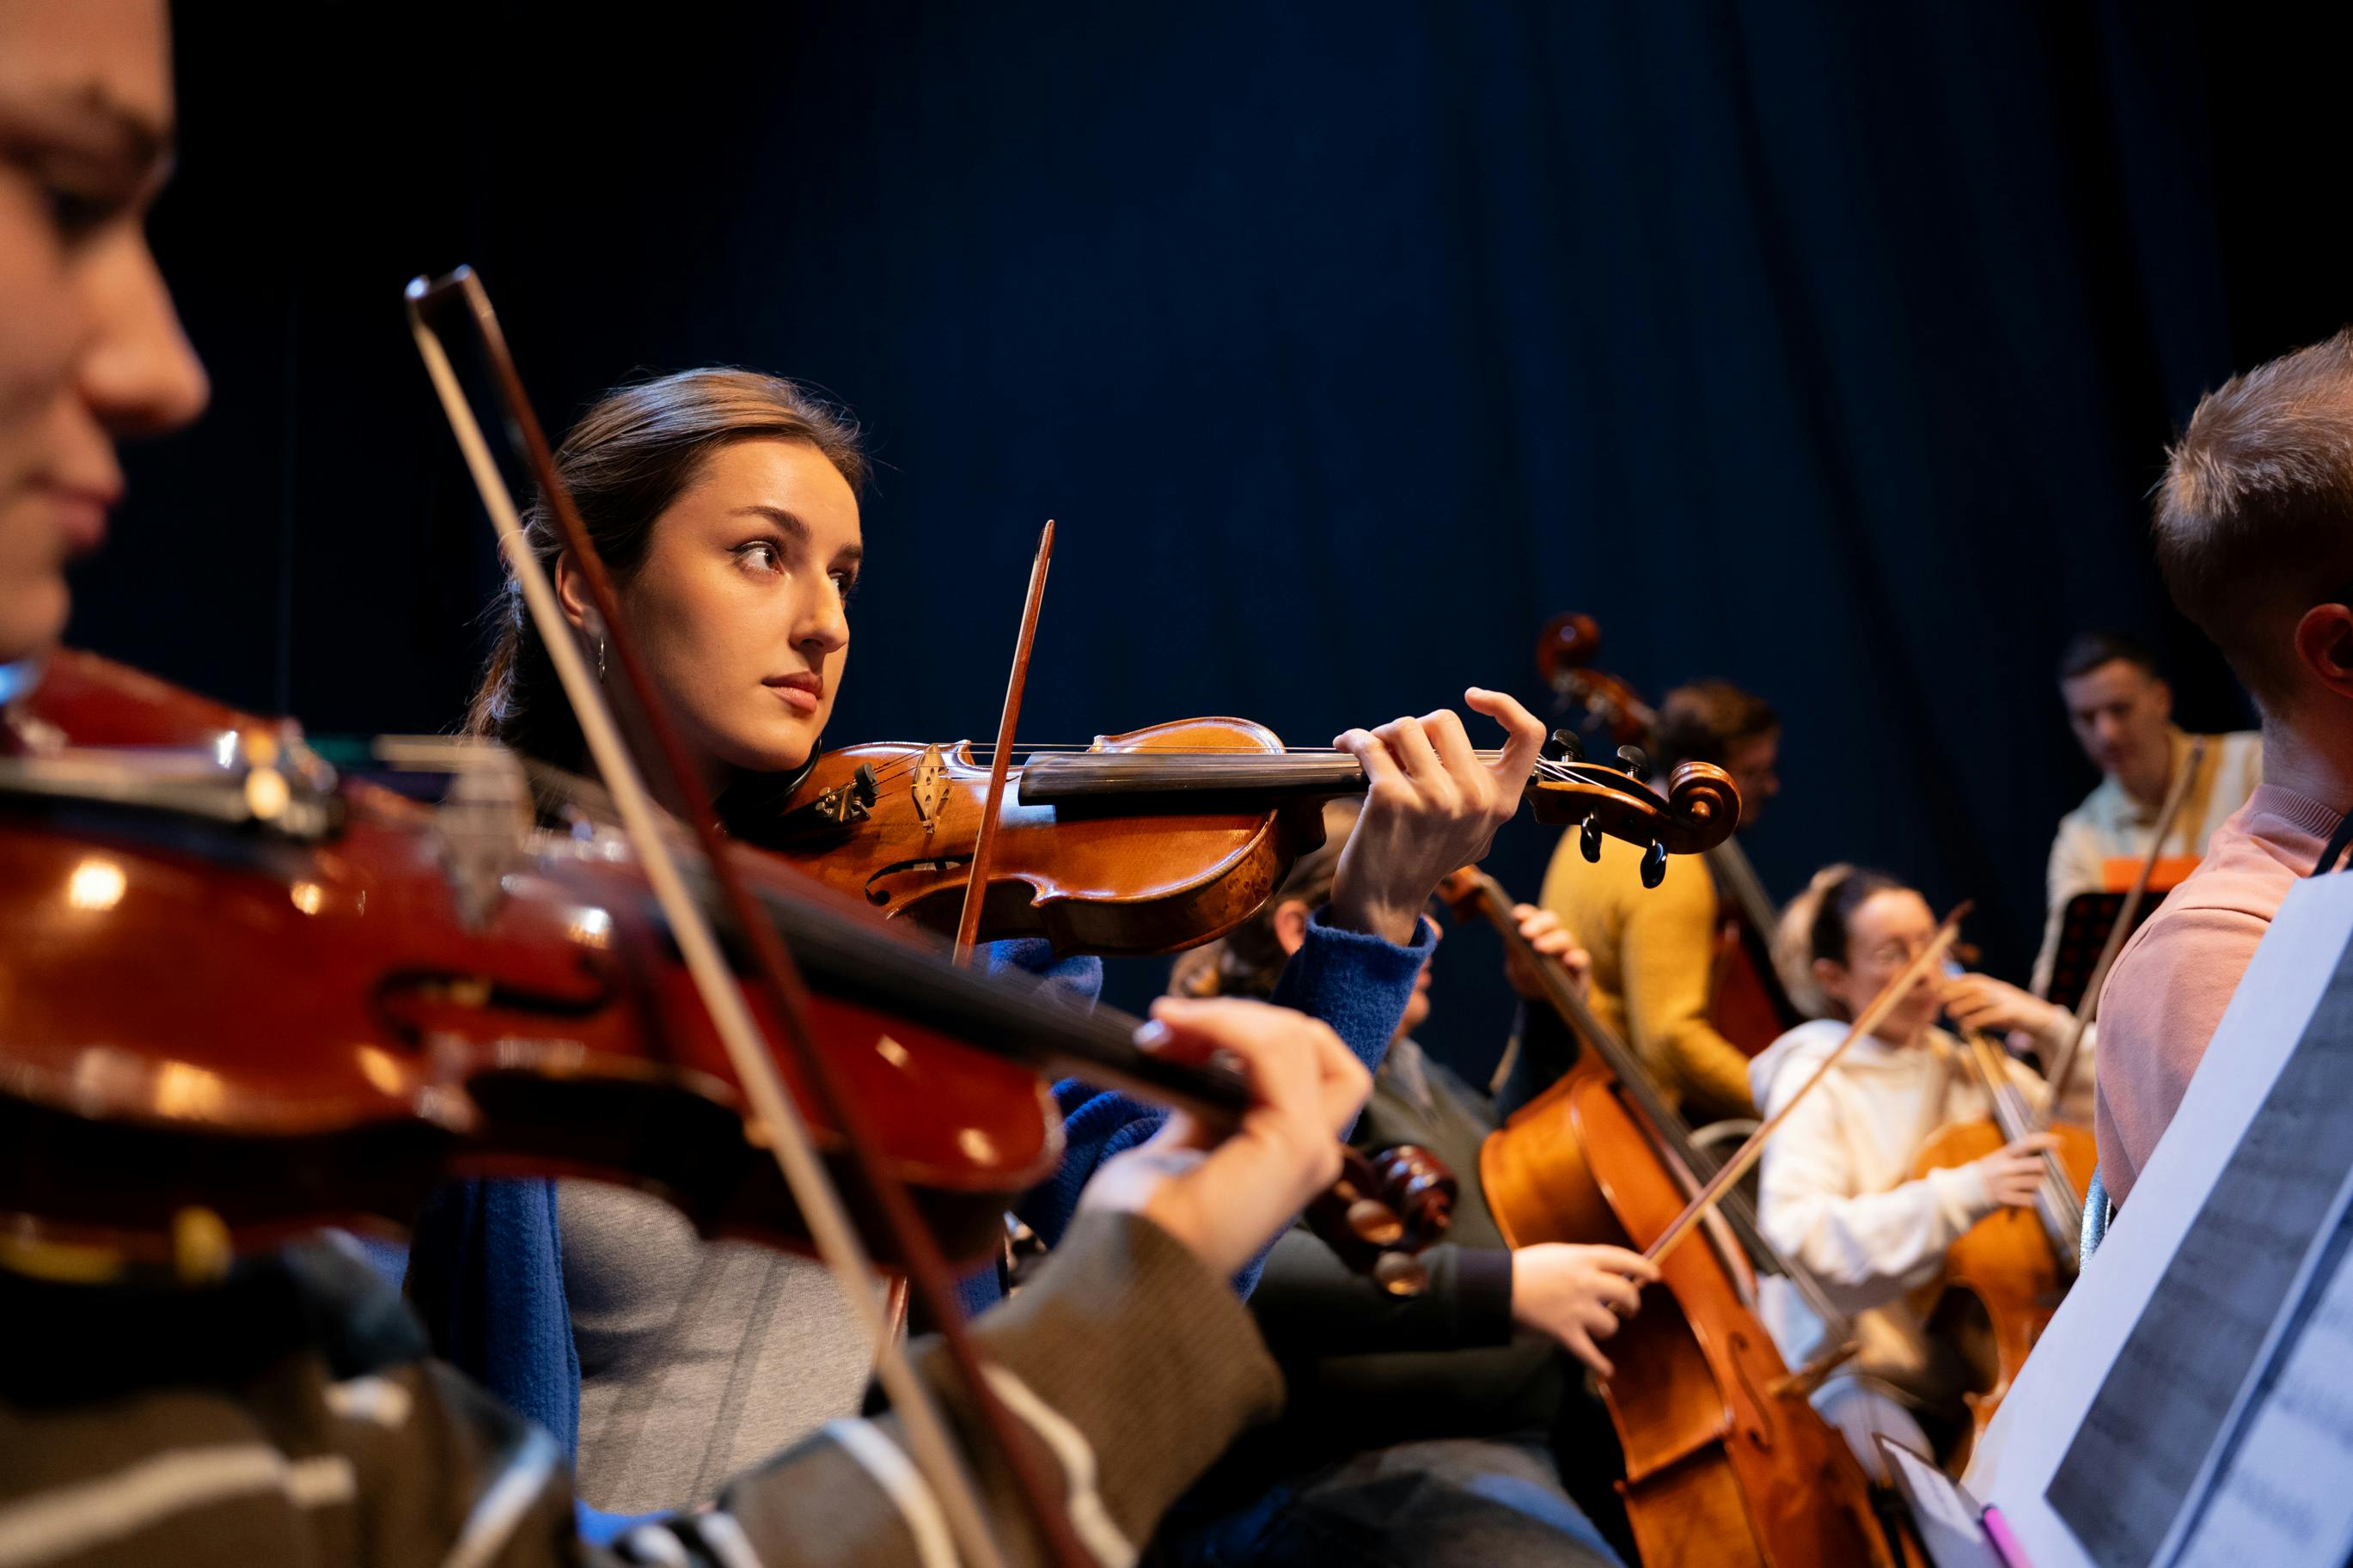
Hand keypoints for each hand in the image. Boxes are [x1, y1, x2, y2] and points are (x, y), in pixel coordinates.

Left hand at [1076, 996, 1370, 1279]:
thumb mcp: (1183, 1137)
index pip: (1309, 1059)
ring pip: (1299, 1038)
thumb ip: (1206, 1094)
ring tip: (1165, 1026)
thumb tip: (1196, 1043)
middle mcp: (1315, 1151)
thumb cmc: (1145, 1219)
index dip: (1251, 1027)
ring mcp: (1312, 1150)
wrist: (1126, 1268)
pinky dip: (1228, 1026)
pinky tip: (1180, 1029)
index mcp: (1291, 1148)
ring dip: (1226, 1016)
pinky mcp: (1294, 1146)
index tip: (1179, 1027)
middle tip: (1169, 1022)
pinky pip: (1277, 1054)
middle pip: (1312, 1042)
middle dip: (1239, 1015)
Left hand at [1328, 687, 1547, 943]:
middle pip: (1445, 721)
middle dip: (1414, 728)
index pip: (1529, 736)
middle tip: (1397, 748)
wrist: (1384, 902)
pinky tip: (1347, 746)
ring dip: (1384, 733)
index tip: (1473, 697)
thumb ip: (1481, 793)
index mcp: (1501, 803)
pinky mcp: (1393, 798)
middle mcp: (1474, 798)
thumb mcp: (1474, 832)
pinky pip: (1371, 744)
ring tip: (1374, 751)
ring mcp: (1435, 798)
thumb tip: (1465, 746)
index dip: (1504, 705)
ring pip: (1406, 726)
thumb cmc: (1424, 861)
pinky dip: (1354, 739)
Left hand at [1502, 903, 1588, 1000]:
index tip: (1516, 916)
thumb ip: (1514, 952)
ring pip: (1565, 938)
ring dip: (1552, 941)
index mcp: (1536, 932)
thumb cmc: (1530, 981)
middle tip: (1525, 933)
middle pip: (1551, 921)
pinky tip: (1567, 960)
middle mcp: (1554, 937)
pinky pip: (1582, 959)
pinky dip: (1575, 958)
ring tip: (1538, 947)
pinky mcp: (1581, 969)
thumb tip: (1510, 935)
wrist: (1546, 1006)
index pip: (1532, 917)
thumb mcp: (1516, 968)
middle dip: (1538, 924)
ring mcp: (1569, 951)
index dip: (1525, 914)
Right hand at [1508, 1242, 1660, 1377]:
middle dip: (1632, 1304)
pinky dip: (1601, 1364)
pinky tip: (1607, 1369)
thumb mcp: (1555, 1255)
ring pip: (1610, 1325)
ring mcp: (1577, 1309)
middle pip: (1626, 1294)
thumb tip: (1603, 1276)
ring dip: (1607, 1329)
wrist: (1494, 1287)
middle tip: (1630, 1309)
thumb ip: (1580, 1263)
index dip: (1642, 1267)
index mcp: (1582, 1258)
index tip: (1653, 1276)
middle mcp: (1585, 1282)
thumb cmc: (1521, 1269)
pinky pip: (1590, 1354)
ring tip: (1598, 1329)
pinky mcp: (1565, 1332)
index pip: (1623, 1260)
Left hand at [1941, 972, 2067, 1049]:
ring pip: (1982, 998)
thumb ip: (1976, 1006)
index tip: (1939, 988)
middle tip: (1941, 1000)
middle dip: (1956, 991)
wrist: (2041, 1022)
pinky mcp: (2013, 1013)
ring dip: (1964, 1005)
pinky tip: (1966, 1026)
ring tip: (1951, 1013)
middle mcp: (2000, 990)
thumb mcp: (1993, 1007)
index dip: (1955, 981)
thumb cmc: (2013, 1015)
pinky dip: (1977, 1019)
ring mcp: (2007, 1000)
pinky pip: (1993, 1014)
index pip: (1972, 979)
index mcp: (1995, 986)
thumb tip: (1952, 1007)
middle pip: (1974, 987)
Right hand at [1970, 1133, 2059, 1208]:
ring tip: (2030, 1185)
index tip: (2060, 1140)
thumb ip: (2016, 1157)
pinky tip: (2026, 1197)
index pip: (2027, 1143)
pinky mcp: (2005, 1199)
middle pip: (2039, 1166)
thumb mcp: (1996, 1160)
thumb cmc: (1986, 1174)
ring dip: (2039, 1184)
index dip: (2045, 1140)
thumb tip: (2044, 1155)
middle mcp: (2005, 1168)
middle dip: (2046, 1168)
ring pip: (2037, 1183)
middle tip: (2043, 1170)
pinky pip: (2031, 1199)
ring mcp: (2005, 1184)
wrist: (1962, 1192)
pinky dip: (2033, 1198)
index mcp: (2002, 1155)